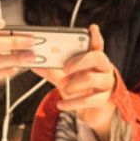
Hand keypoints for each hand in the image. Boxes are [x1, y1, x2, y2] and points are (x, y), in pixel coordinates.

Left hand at [34, 24, 116, 140]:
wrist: (90, 112)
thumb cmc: (80, 90)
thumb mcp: (65, 78)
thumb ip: (52, 70)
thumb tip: (33, 64)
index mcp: (95, 59)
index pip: (97, 44)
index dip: (96, 36)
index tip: (92, 28)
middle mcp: (104, 68)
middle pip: (97, 57)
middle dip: (79, 61)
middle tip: (65, 68)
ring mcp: (106, 83)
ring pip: (91, 78)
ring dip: (73, 84)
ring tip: (64, 88)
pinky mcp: (105, 99)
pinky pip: (89, 99)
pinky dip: (72, 102)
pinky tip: (62, 104)